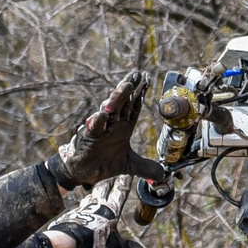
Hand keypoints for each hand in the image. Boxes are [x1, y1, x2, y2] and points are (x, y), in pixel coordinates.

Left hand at [47, 178, 144, 247]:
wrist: (69, 239)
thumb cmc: (93, 240)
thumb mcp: (114, 247)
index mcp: (110, 210)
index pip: (120, 192)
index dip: (125, 182)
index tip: (128, 172)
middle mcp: (98, 205)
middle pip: (105, 188)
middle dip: (110, 180)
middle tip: (113, 172)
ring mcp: (85, 207)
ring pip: (93, 194)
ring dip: (96, 189)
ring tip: (98, 186)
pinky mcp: (75, 213)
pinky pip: (82, 204)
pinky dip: (86, 201)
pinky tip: (84, 203)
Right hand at [51, 71, 164, 187]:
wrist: (84, 173)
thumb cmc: (104, 163)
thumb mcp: (129, 165)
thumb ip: (145, 167)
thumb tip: (162, 174)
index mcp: (122, 127)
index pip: (133, 107)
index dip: (140, 94)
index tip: (146, 80)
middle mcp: (112, 124)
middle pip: (123, 103)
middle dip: (130, 88)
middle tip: (137, 74)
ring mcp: (101, 129)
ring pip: (110, 110)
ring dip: (118, 97)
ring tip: (126, 85)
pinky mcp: (89, 138)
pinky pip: (94, 127)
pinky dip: (99, 121)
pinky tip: (104, 114)